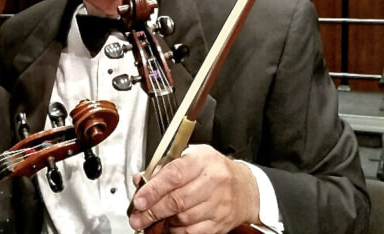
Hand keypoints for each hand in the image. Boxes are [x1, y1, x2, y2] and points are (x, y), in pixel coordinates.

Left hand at [129, 144, 259, 233]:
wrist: (246, 188)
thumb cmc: (215, 169)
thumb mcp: (192, 157)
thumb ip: (165, 167)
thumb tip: (141, 180)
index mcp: (203, 160)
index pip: (174, 175)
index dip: (153, 189)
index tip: (139, 199)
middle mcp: (213, 181)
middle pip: (177, 200)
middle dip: (153, 211)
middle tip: (137, 216)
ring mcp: (218, 204)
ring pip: (183, 218)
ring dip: (163, 221)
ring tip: (151, 220)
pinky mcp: (220, 223)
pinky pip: (193, 231)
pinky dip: (177, 231)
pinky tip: (169, 225)